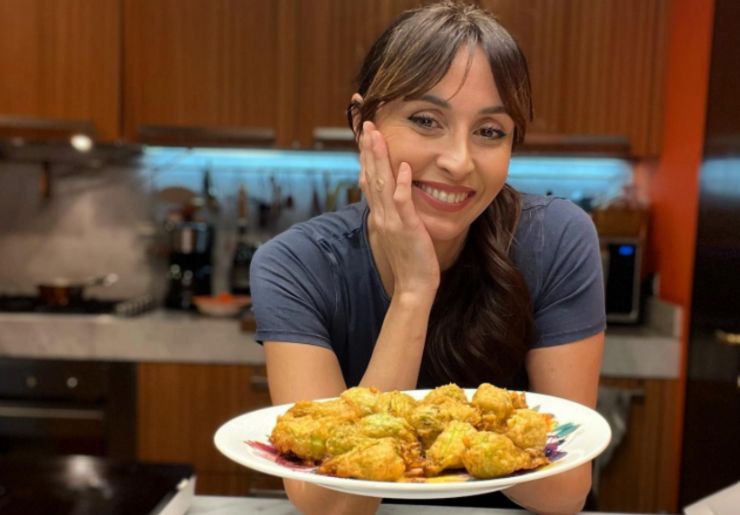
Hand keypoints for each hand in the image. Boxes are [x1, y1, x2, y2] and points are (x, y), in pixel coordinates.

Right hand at [358, 121, 439, 296]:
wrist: (413, 286)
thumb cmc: (410, 260)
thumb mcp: (398, 232)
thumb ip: (394, 213)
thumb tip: (394, 197)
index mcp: (380, 215)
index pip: (370, 180)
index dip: (367, 157)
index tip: (366, 136)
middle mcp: (382, 215)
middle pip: (372, 176)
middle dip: (369, 150)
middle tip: (367, 126)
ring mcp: (392, 221)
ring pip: (382, 184)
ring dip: (380, 159)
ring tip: (377, 136)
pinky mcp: (407, 228)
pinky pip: (403, 202)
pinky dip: (401, 184)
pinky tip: (403, 166)